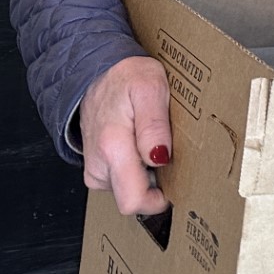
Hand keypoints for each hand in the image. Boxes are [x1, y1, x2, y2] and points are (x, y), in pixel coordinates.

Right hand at [79, 55, 172, 215]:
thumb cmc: (125, 78)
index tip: (178, 184)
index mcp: (112, 147)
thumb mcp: (150, 88)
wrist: (97, 72)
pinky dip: (137, 170)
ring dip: (148, 175)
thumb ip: (154, 125)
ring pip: (129, 190)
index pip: (133, 201)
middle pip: (134, 199)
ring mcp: (95, 169)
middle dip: (156, 186)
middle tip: (169, 154)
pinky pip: (122, 181)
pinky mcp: (97, 169)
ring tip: (156, 144)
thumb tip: (160, 158)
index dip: (158, 200)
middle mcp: (98, 165)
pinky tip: (143, 146)